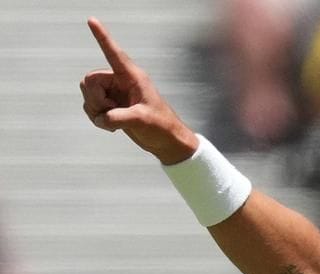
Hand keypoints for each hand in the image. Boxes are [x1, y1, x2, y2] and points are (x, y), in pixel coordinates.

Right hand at [80, 18, 197, 163]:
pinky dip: (97, 118)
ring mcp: (114, 94)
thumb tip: (101, 118)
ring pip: (88, 94)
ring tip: (114, 122)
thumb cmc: (161, 126)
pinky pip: (90, 107)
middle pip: (90, 80)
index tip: (91, 19)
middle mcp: (121, 82)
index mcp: (132, 77)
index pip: (114, 53)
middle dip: (95, 98)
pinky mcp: (111, 106)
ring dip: (95, 110)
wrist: (166, 142)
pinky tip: (113, 127)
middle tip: (110, 111)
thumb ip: (118, 117)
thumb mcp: (141, 120)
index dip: (102, 37)